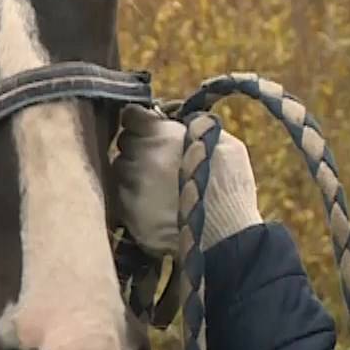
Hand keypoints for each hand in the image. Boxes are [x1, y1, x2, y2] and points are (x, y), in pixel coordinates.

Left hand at [114, 105, 262, 253]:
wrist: (224, 234)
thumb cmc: (230, 186)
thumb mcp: (222, 142)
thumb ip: (195, 127)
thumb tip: (183, 120)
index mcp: (158, 133)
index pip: (131, 115)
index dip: (139, 121)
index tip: (146, 128)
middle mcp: (137, 157)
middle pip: (124, 143)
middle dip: (137, 149)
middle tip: (158, 162)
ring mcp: (129, 186)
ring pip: (119, 171)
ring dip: (133, 175)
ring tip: (158, 188)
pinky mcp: (126, 214)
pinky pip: (121, 199)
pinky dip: (133, 200)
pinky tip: (154, 207)